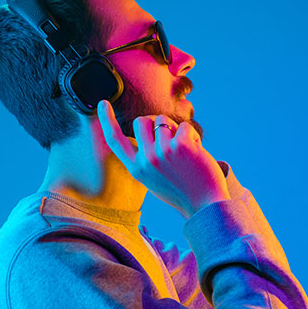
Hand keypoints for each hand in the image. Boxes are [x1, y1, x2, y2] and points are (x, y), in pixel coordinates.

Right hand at [96, 100, 229, 217]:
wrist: (205, 205)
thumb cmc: (183, 190)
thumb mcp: (155, 178)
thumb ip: (146, 158)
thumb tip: (150, 129)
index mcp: (136, 169)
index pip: (115, 140)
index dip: (106, 120)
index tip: (103, 103)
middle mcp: (145, 160)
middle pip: (141, 121)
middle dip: (155, 122)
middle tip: (170, 137)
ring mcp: (161, 152)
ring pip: (163, 121)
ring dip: (176, 130)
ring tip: (186, 151)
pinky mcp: (180, 146)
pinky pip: (183, 126)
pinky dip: (193, 135)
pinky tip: (197, 151)